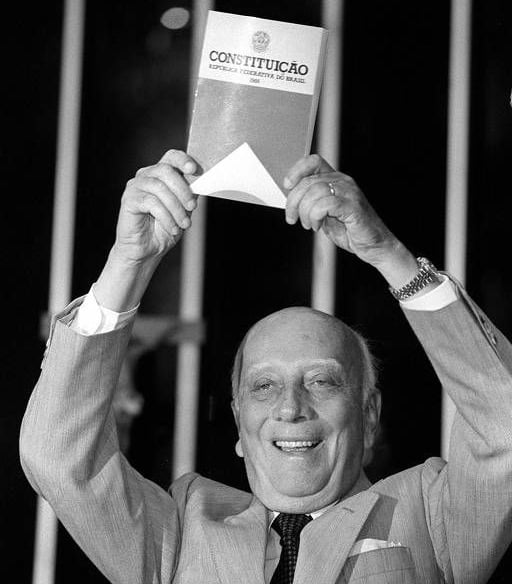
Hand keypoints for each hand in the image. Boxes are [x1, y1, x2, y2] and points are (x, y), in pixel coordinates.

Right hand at [93, 150, 198, 311]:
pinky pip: (151, 202)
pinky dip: (165, 216)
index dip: (183, 160)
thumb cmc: (163, 229)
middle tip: (192, 207)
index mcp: (160, 174)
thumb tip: (202, 182)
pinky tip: (172, 228)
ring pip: (159, 188)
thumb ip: (189, 194)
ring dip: (176, 207)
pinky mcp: (129, 200)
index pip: (171, 157)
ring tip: (184, 224)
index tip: (194, 170)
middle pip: (165, 170)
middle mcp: (146, 176)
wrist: (147, 251)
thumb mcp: (183, 209)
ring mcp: (135, 187)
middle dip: (183, 189)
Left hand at [284, 155, 409, 269]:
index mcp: (335, 180)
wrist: (372, 245)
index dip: (297, 170)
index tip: (287, 186)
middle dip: (294, 202)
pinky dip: (316, 216)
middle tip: (293, 218)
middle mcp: (343, 182)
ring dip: (305, 212)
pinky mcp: (353, 206)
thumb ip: (310, 201)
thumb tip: (290, 197)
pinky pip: (326, 204)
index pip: (313, 162)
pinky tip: (318, 225)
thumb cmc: (349, 229)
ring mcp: (349, 193)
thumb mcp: (323, 213)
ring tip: (309, 224)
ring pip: (315, 192)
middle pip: (308, 181)